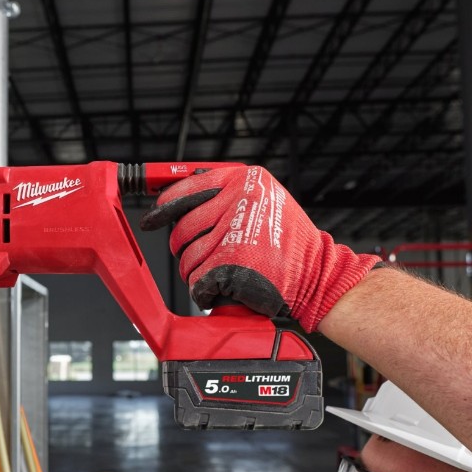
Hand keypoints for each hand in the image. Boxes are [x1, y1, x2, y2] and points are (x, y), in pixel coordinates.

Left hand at [139, 166, 378, 330]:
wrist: (318, 275)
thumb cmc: (290, 243)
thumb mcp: (265, 200)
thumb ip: (229, 195)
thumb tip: (180, 200)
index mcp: (245, 180)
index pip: (188, 188)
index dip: (165, 204)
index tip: (153, 216)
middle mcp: (239, 202)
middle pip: (183, 227)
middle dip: (182, 247)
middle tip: (193, 256)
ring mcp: (235, 233)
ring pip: (188, 257)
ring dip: (195, 272)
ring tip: (217, 274)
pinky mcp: (232, 265)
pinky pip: (198, 281)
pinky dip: (204, 291)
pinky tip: (219, 291)